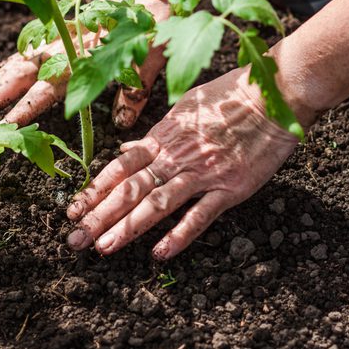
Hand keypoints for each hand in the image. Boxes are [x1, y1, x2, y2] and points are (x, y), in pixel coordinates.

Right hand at [0, 0, 169, 127]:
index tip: (3, 125)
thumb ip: (135, 89)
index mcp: (84, 53)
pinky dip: (4, 66)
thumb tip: (121, 123)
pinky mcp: (60, 30)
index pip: (48, 86)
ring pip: (16, 62)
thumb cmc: (155, 17)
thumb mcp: (152, 54)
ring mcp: (58, 35)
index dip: (25, 107)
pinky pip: (25, 51)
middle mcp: (64, 44)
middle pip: (19, 74)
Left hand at [64, 66, 299, 259]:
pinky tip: (160, 254)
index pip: (121, 166)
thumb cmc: (233, 95)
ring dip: (129, 228)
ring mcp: (204, 172)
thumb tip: (127, 148)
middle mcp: (179, 155)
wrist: (276, 94)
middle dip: (100, 216)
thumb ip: (156, 132)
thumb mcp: (187, 106)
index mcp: (166, 135)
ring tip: (104, 248)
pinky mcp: (231, 187)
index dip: (95, 190)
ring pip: (158, 204)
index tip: (72, 210)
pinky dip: (179, 235)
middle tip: (74, 240)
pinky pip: (201, 215)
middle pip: (131, 188)